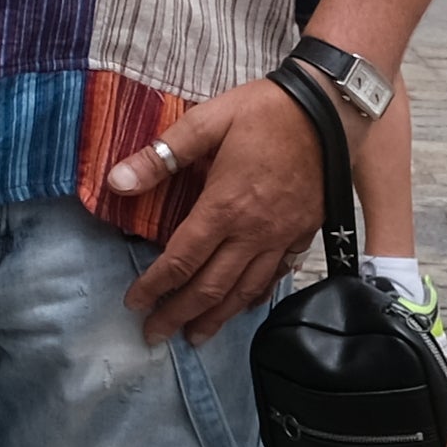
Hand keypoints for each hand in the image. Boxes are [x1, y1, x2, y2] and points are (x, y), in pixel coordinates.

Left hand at [109, 82, 326, 342]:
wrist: (330, 110)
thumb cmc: (266, 111)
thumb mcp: (208, 121)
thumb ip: (162, 155)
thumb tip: (116, 181)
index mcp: (224, 206)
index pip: (181, 260)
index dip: (154, 286)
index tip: (134, 304)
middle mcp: (253, 232)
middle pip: (210, 287)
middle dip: (178, 314)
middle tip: (154, 335)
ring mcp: (282, 237)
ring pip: (245, 291)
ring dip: (217, 318)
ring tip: (194, 336)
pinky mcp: (304, 234)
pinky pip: (277, 276)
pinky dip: (255, 297)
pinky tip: (243, 306)